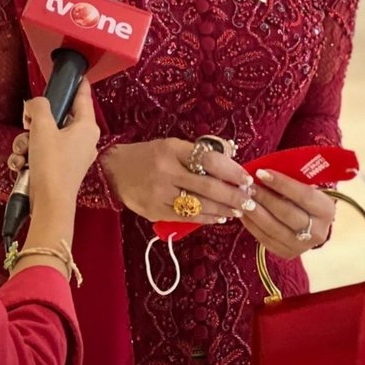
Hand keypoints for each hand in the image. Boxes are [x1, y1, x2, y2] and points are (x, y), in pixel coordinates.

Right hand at [8, 79, 99, 208]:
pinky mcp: (60, 169)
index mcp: (87, 127)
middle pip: (58, 118)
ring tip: (23, 151)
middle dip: (37, 122)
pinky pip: (42, 154)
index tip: (76, 73)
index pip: (83, 96)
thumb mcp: (42, 127)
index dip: (77, 83)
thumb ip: (38, 107)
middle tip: (28, 125)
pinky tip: (21, 164)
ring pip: (45, 136)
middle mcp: (84, 140)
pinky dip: (29, 156)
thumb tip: (34, 105)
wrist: (49, 205)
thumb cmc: (52, 165)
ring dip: (28, 142)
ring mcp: (72, 156)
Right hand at [100, 138, 256, 223]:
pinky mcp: (155, 211)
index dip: (231, 170)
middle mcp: (166, 171)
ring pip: (199, 205)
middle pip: (207, 186)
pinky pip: (186, 217)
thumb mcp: (171, 145)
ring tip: (239, 210)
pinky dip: (206, 218)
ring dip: (223, 209)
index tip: (246, 178)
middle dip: (233, 195)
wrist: (114, 171)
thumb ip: (196, 153)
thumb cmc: (148, 155)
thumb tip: (230, 160)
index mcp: (172, 149)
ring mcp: (160, 193)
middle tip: (250, 199)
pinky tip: (219, 217)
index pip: (208, 160)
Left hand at [240, 169, 335, 259]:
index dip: (281, 183)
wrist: (312, 221)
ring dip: (255, 212)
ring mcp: (303, 246)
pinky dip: (252, 225)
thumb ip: (290, 179)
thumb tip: (262, 172)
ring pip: (274, 229)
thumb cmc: (304, 195)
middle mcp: (318, 231)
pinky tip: (242, 212)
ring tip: (242, 198)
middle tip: (248, 186)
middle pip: (287, 213)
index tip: (261, 172)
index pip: (303, 195)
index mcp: (326, 210)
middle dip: (264, 198)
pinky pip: (265, 240)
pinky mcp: (288, 253)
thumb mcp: (306, 185)